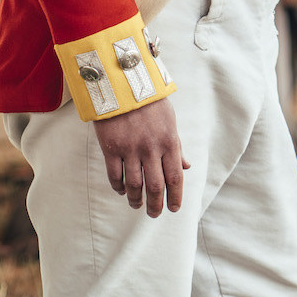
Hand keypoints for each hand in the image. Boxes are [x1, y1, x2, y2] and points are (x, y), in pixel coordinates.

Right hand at [93, 97, 188, 216]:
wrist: (123, 82)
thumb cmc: (150, 102)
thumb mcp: (170, 121)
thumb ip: (177, 146)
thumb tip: (186, 167)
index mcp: (169, 141)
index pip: (175, 178)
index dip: (176, 197)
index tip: (174, 209)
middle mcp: (151, 148)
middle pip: (156, 186)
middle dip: (156, 205)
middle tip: (154, 215)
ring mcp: (130, 148)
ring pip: (134, 184)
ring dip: (136, 199)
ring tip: (136, 205)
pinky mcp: (110, 147)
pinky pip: (115, 174)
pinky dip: (118, 186)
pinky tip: (121, 190)